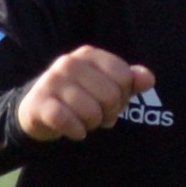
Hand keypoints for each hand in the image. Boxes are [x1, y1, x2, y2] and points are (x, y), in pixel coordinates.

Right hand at [16, 44, 154, 142]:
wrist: (36, 111)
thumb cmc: (77, 97)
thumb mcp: (105, 85)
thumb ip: (129, 80)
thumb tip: (149, 79)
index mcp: (88, 54)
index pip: (123, 77)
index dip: (124, 96)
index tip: (112, 103)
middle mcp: (68, 63)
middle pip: (109, 95)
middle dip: (109, 113)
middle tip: (99, 117)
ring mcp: (51, 82)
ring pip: (90, 111)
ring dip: (92, 124)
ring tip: (85, 123)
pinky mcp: (38, 103)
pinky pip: (68, 122)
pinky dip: (76, 132)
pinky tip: (75, 131)